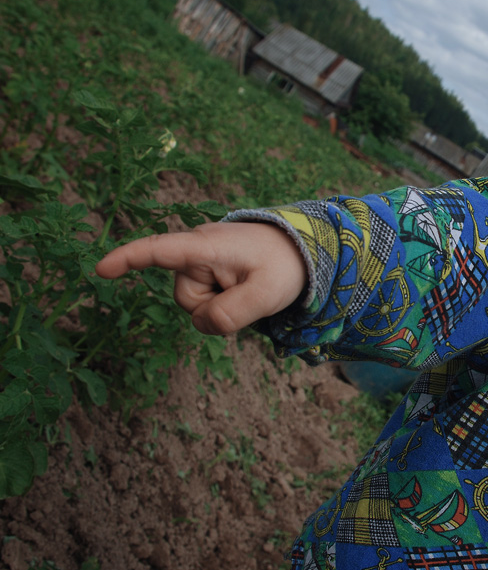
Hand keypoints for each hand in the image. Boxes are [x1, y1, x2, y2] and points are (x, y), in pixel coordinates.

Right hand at [95, 222, 308, 334]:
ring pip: (195, 304)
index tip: (100, 270)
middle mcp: (197, 250)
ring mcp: (201, 261)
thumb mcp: (266, 294)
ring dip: (221, 305)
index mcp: (206, 246)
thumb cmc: (285, 266)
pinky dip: (223, 303)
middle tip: (249, 291)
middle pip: (186, 299)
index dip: (128, 260)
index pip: (159, 251)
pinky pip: (206, 300)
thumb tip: (199, 324)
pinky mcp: (207, 270)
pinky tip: (243, 289)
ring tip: (249, 287)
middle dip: (213, 308)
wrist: (305, 250)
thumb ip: (230, 314)